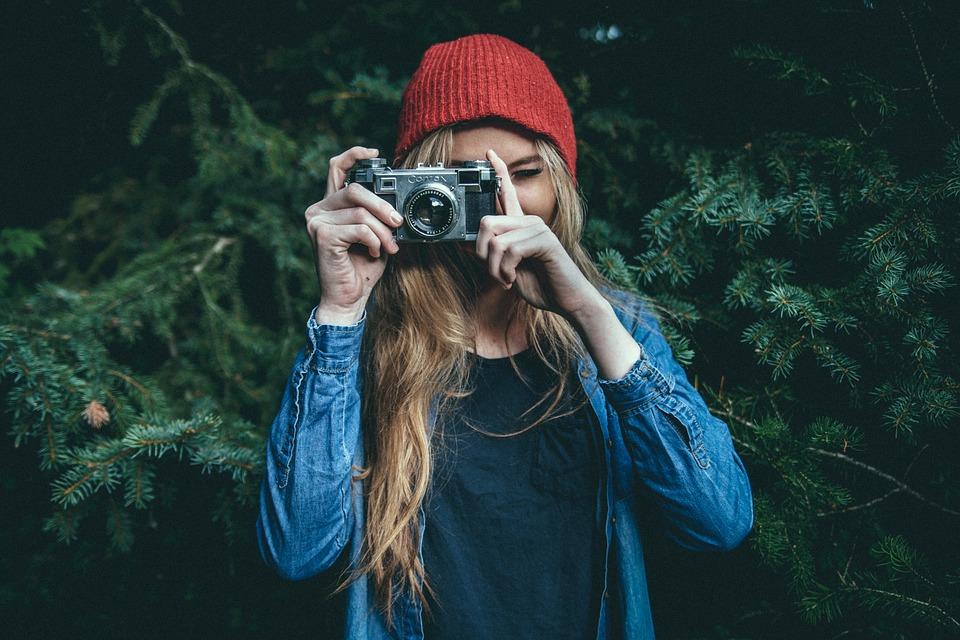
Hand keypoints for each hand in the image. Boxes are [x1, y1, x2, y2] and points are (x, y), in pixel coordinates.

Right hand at [304, 146, 402, 315]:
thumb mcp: (375, 235)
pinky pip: (359, 228)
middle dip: (383, 206)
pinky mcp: (321, 236)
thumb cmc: (361, 268)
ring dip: (382, 231)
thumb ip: (377, 215)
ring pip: (360, 212)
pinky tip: (373, 253)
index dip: (354, 155)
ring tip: (389, 247)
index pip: (336, 168)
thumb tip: (396, 204)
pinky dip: (373, 240)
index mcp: (330, 205)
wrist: (348, 298)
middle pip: (355, 189)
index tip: (375, 153)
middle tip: (398, 223)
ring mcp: (316, 222)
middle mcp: (319, 210)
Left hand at [476, 148, 601, 321]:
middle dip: (482, 254)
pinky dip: (506, 271)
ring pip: (496, 241)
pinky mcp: (544, 240)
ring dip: (495, 269)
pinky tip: (515, 279)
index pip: (508, 192)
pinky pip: (510, 251)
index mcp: (520, 226)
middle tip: (496, 273)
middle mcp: (529, 222)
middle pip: (486, 222)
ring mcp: (537, 229)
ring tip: (508, 279)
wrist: (567, 301)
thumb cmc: (541, 285)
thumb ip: (489, 255)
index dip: (499, 171)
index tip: (489, 153)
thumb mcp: (506, 270)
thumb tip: (463, 243)